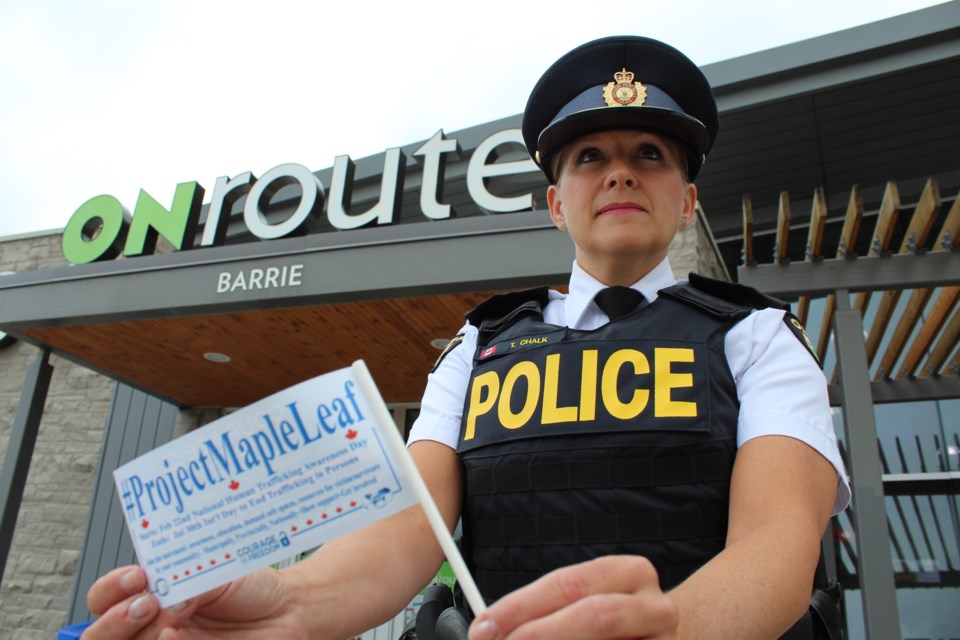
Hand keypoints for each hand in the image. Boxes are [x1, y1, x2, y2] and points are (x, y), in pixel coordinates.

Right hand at [85, 565, 308, 638]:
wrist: (289, 610)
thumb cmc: (253, 588)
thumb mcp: (214, 573)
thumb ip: (183, 582)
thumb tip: (162, 597)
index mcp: (150, 594)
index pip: (105, 598)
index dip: (111, 589)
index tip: (138, 576)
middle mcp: (150, 626)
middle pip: (99, 636)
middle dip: (115, 620)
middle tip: (148, 603)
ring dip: (140, 635)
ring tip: (169, 620)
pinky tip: (177, 637)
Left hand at [468, 556, 677, 639]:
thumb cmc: (609, 623)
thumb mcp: (582, 604)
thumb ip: (543, 610)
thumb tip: (489, 629)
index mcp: (630, 572)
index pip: (568, 583)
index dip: (521, 606)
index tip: (484, 626)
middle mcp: (655, 605)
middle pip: (595, 616)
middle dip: (539, 635)